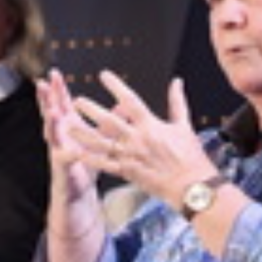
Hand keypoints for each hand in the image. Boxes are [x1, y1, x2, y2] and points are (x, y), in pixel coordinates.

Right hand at [36, 69, 100, 198]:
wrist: (77, 193)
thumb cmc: (87, 165)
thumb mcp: (100, 140)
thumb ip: (110, 123)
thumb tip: (125, 106)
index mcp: (69, 127)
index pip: (62, 104)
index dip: (59, 89)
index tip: (55, 73)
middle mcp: (60, 137)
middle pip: (51, 113)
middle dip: (47, 99)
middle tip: (44, 83)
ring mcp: (58, 151)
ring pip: (52, 134)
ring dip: (51, 123)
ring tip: (52, 112)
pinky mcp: (61, 168)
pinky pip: (64, 159)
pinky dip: (65, 154)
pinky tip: (67, 149)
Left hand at [71, 70, 216, 205]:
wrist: (192, 186)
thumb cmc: (190, 156)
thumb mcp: (184, 126)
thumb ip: (177, 102)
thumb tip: (177, 81)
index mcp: (151, 125)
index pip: (130, 101)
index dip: (116, 87)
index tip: (103, 75)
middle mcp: (138, 139)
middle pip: (110, 121)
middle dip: (92, 111)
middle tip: (76, 101)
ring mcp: (131, 156)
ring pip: (102, 143)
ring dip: (84, 135)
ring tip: (68, 128)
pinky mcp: (127, 172)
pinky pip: (105, 165)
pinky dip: (91, 159)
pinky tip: (77, 153)